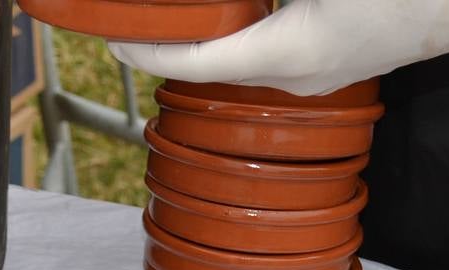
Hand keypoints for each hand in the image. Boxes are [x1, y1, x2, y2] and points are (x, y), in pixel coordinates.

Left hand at [109, 0, 448, 95]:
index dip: (145, 51)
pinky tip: (237, 12)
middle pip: (211, 65)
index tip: (113, 36)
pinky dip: (244, 36)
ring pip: (240, 62)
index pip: (192, 61)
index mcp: (285, 53)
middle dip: (172, 43)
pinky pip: (271, 54)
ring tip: (179, 17)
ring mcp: (316, 78)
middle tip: (138, 20)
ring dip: (209, 40)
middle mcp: (294, 78)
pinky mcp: (334, 67)